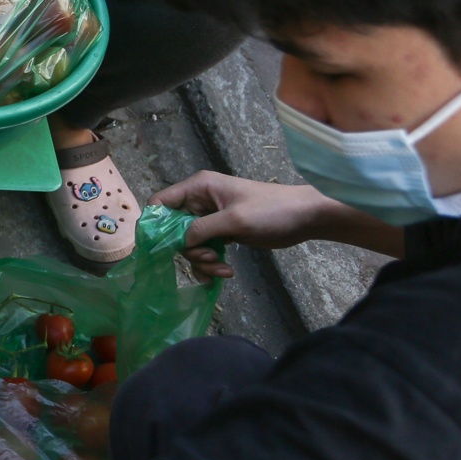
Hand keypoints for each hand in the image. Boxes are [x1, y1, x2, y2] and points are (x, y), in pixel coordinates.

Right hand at [151, 172, 341, 278]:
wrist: (305, 217)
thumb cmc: (271, 210)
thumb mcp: (234, 220)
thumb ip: (201, 229)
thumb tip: (179, 242)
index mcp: (198, 188)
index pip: (160, 202)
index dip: (155, 224)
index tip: (159, 249)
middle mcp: (200, 201)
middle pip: (173, 230)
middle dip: (188, 250)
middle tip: (210, 258)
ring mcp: (211, 218)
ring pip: (189, 245)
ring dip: (202, 261)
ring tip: (222, 267)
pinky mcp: (222, 233)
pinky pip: (204, 251)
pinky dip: (211, 264)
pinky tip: (227, 271)